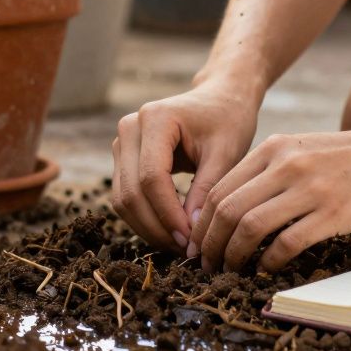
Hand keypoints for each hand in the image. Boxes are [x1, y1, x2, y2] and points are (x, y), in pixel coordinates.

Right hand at [111, 79, 260, 252]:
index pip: (151, 178)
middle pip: (131, 192)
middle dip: (157, 228)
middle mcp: (130, 128)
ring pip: (123, 200)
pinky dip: (146, 220)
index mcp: (155, 118)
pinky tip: (173, 233)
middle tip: (188, 251)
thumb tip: (192, 237)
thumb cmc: (228, 121)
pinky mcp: (123, 158)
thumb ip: (208, 191)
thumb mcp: (226, 153)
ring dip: (149, 229)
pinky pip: (126, 197)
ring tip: (182, 247)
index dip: (169, 215)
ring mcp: (122, 143)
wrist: (220, 99)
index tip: (192, 241)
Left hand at [188, 123, 350, 272]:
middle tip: (206, 265)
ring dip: (233, 255)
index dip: (202, 222)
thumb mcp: (306, 149)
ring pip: (249, 226)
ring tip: (230, 271)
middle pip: (226, 209)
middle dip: (209, 243)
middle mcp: (286, 164)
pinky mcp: (333, 212)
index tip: (198, 245)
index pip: (220, 188)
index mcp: (275, 148)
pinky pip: (286, 243)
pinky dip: (269, 262)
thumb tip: (240, 206)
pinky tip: (267, 271)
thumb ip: (273, 169)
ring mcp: (309, 188)